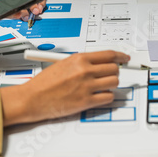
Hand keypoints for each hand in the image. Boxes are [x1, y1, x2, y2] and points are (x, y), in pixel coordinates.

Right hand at [0, 50, 129, 125]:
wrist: (32, 98)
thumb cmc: (44, 83)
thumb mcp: (63, 63)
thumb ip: (82, 62)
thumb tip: (99, 62)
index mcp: (79, 59)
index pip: (109, 54)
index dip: (121, 56)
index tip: (125, 58)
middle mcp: (85, 71)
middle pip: (114, 68)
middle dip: (114, 72)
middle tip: (109, 75)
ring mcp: (86, 86)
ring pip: (114, 82)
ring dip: (111, 84)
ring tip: (103, 86)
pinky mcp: (86, 101)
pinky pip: (108, 97)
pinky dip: (106, 97)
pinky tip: (99, 96)